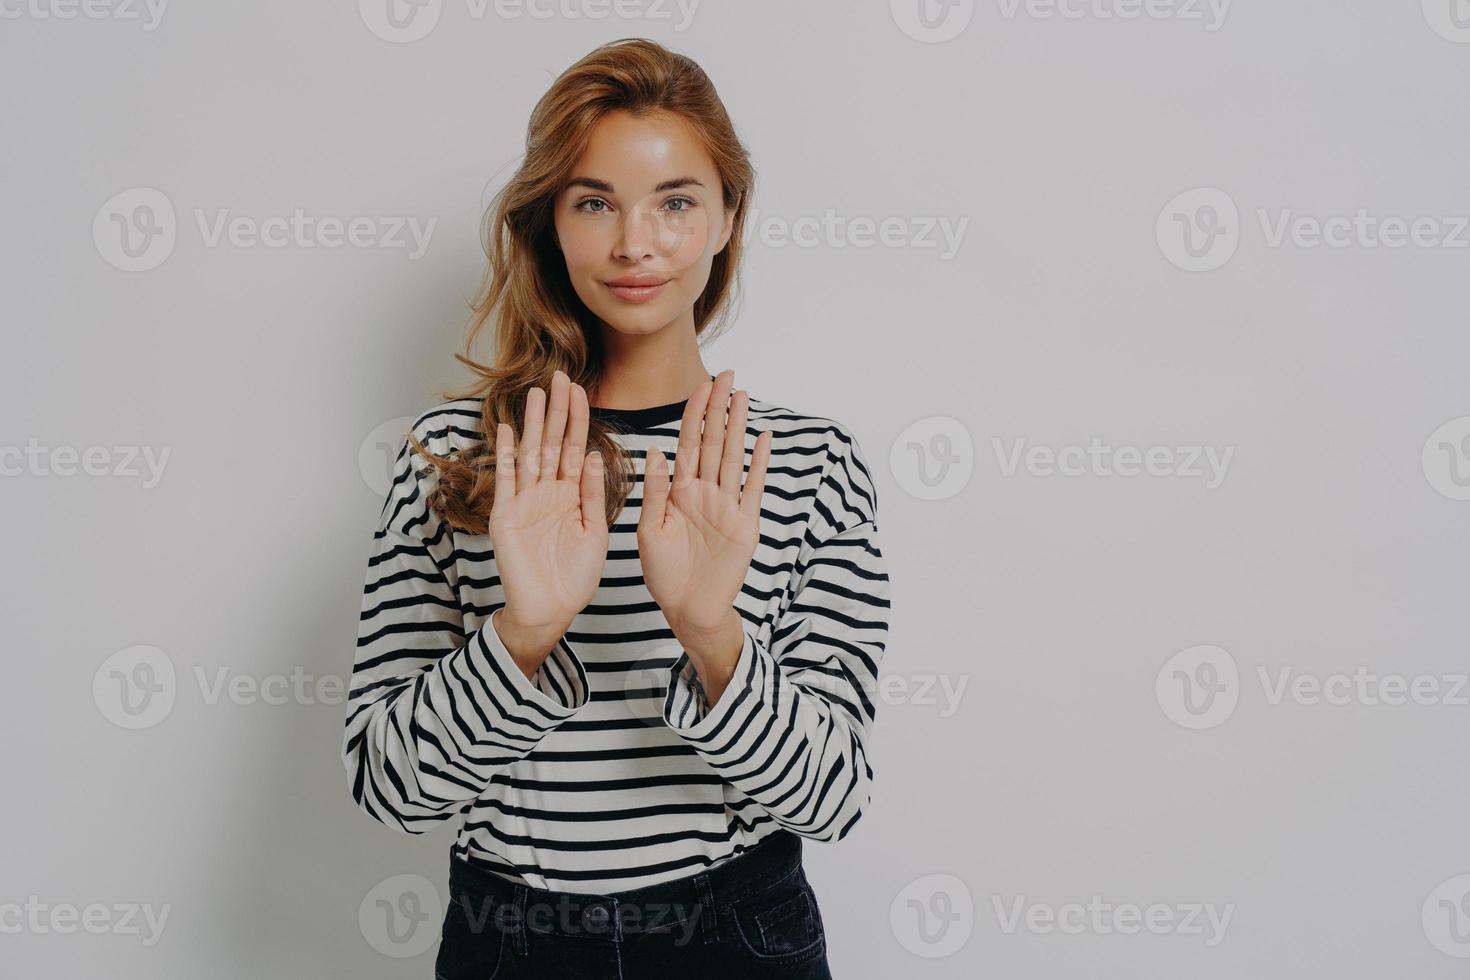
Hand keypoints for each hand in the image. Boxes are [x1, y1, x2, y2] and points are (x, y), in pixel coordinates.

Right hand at [489, 370, 607, 664]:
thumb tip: (591, 454)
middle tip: (558, 376)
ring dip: (533, 424)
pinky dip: (507, 456)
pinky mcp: (507, 516)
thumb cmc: (575, 576)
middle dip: (556, 411)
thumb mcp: (595, 532)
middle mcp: (547, 492)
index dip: (577, 419)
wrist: (549, 610)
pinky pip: (507, 480)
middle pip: (552, 443)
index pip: (574, 447)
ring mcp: (525, 501)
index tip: (580, 389)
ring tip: (535, 393)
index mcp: (571, 494)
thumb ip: (592, 494)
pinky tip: (508, 430)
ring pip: (530, 454)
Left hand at [638, 369, 771, 638]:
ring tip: (743, 397)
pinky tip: (764, 439)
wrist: (689, 610)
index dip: (694, 414)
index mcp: (679, 492)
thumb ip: (654, 492)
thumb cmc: (664, 574)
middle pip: (714, 442)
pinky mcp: (745, 525)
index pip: (688, 443)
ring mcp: (727, 507)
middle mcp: (705, 493)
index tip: (701, 385)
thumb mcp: (649, 531)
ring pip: (734, 458)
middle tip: (728, 375)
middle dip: (719, 409)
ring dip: (739, 427)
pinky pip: (753, 488)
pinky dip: (759, 464)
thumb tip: (656, 451)